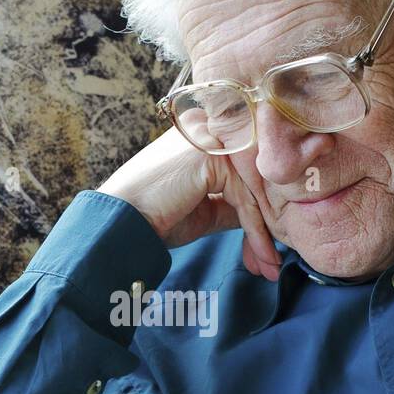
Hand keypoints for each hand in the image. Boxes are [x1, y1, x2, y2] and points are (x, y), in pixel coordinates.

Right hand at [98, 126, 279, 279]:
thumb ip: (232, 203)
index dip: (258, 210)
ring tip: (270, 266)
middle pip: (252, 179)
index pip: (244, 170)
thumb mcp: (204, 209)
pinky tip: (262, 257)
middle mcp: (207, 127)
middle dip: (264, 224)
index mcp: (202, 132)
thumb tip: (265, 216)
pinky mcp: (212, 157)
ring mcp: (210, 138)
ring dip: (264, 234)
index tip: (266, 246)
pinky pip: (245, 199)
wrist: (122, 222)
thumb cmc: (154, 216)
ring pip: (252, 191)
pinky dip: (255, 232)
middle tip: (272, 262)